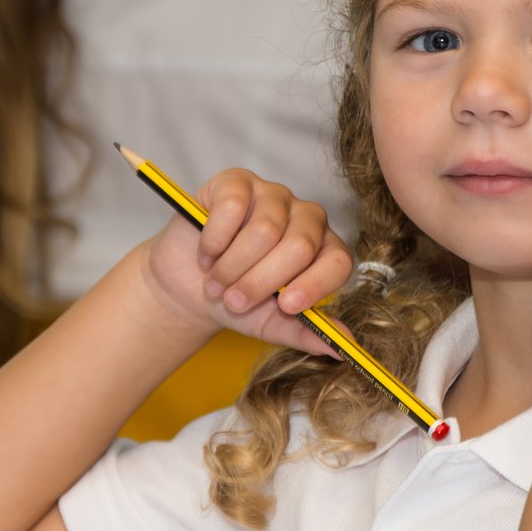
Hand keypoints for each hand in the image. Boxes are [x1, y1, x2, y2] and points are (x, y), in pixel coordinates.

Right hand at [142, 168, 350, 358]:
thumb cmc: (237, 301)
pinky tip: (207, 253)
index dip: (315, 284)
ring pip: (264, 229)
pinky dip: (214, 240)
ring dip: (233, 267)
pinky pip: (232, 207)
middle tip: (235, 302)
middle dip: (261, 281)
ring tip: (216, 284)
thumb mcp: (272, 324)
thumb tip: (342, 349)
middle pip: (300, 244)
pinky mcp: (237, 181)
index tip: (286, 306)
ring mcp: (272, 195)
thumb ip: (307, 332)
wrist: (189, 286)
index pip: (338, 260)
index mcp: (323, 250)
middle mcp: (305, 217)